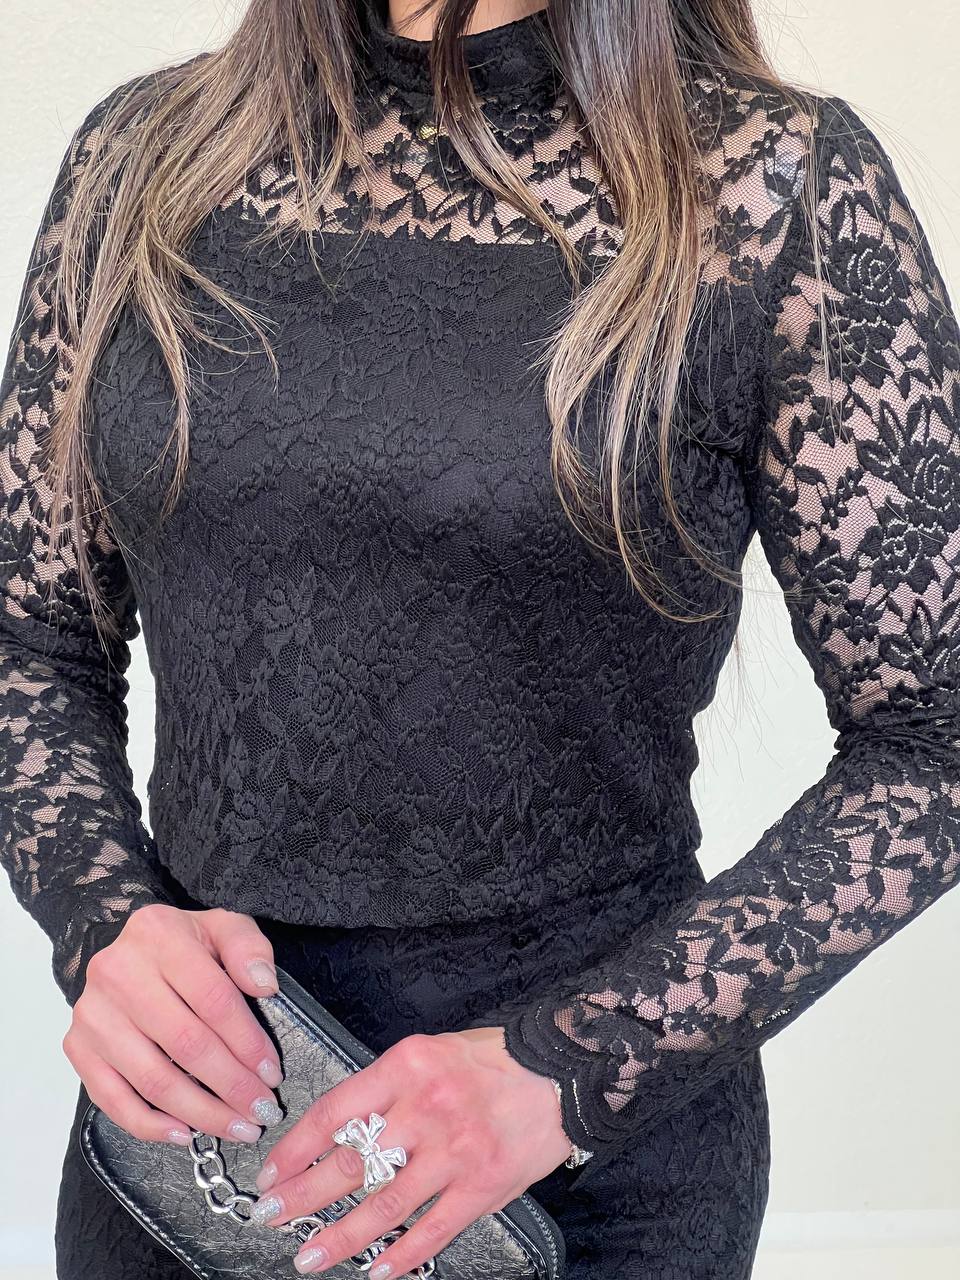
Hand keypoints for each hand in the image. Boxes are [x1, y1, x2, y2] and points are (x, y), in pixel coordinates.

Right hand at [62, 904, 285, 1146]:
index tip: (271, 1073)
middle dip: (231, 1086)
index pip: (213, 998)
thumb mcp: (223, 927)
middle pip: (185, 1043)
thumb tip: (264, 985)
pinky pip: (111, 1098)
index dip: (248, 1042)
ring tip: (235, 1127)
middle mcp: (118, 972)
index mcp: (159, 934)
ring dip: (200, 1111)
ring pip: (152, 1078)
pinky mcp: (77, 1046)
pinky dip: (149, 1124)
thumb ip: (248, 948)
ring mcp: (93, 1013)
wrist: (130, 948)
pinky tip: (184, 1132)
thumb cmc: (184, 943)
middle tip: (261, 1111)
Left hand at [248, 1026, 571, 1276]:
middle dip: (303, 1195)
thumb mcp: (429, 1052)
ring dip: (340, 1237)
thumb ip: (386, 1087)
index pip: (334, 1111)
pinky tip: (376, 1270)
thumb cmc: (491, 1061)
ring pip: (384, 1205)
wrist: (561, 1072)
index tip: (273, 1171)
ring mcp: (455, 1152)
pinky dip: (400, 1256)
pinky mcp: (482, 1187)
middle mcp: (426, 1109)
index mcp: (406, 1066)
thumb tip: (336, 1129)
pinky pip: (432, 1231)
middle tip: (271, 1216)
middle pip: (350, 1162)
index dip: (296, 1148)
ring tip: (308, 1255)